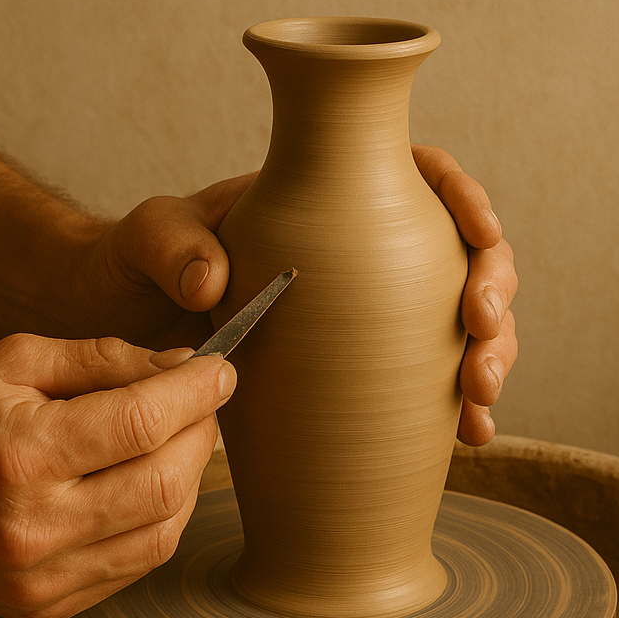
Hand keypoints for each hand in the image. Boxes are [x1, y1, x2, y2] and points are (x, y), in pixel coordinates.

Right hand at [0, 336, 234, 617]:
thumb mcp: (11, 363)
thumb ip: (103, 359)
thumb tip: (181, 365)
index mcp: (19, 452)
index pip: (142, 422)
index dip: (197, 392)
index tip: (220, 371)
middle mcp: (33, 525)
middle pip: (167, 483)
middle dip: (202, 434)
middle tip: (202, 404)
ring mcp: (41, 578)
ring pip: (165, 531)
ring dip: (190, 479)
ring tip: (178, 442)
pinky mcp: (47, 607)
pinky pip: (138, 564)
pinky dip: (162, 519)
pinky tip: (149, 485)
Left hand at [81, 148, 516, 445]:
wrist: (126, 326)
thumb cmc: (140, 265)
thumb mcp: (147, 237)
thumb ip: (171, 244)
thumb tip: (210, 282)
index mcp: (325, 201)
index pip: (419, 180)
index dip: (465, 201)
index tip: (481, 236)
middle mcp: (364, 256)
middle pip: (461, 257)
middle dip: (492, 296)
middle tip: (482, 336)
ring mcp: (369, 317)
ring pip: (461, 323)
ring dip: (489, 358)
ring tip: (480, 404)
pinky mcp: (361, 372)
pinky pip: (428, 381)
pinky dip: (458, 408)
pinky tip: (472, 437)